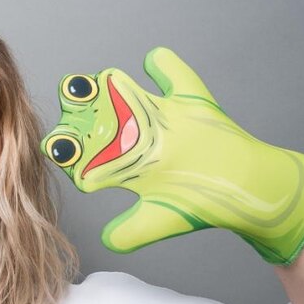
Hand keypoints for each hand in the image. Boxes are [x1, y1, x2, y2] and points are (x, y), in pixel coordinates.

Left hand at [41, 46, 303, 264]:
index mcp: (129, 166)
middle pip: (102, 120)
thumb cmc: (203, 205)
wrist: (245, 191)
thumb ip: (130, 232)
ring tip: (85, 86)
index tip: (58, 148)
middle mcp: (141, 138)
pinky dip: (163, 65)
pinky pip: (174, 75)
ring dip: (105, 87)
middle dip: (82, 114)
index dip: (73, 151)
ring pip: (126, 94)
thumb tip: (105, 241)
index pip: (91, 155)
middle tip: (67, 108)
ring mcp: (164, 118)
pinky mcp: (190, 102)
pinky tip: (149, 62)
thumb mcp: (159, 221)